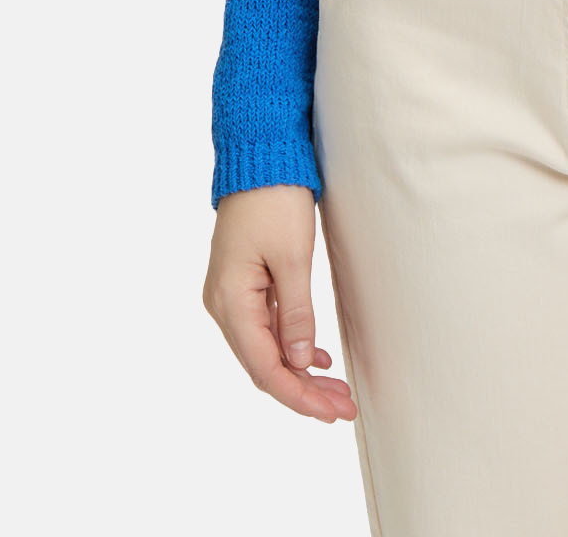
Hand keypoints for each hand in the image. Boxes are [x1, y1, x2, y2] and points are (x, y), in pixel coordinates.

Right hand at [203, 184, 356, 422]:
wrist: (259, 156)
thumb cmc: (274, 199)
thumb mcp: (293, 257)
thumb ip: (296, 313)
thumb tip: (300, 362)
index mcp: (230, 302)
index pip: (265, 367)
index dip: (298, 395)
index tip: (331, 412)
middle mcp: (224, 305)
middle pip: (264, 364)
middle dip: (303, 390)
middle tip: (343, 407)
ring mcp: (231, 295)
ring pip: (266, 348)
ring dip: (300, 370)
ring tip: (336, 390)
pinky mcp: (244, 284)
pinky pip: (266, 326)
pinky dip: (291, 344)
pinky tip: (316, 357)